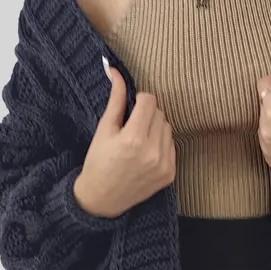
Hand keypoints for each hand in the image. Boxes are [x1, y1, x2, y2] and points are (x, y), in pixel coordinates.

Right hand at [73, 59, 176, 218]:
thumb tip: (115, 70)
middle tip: (131, 126)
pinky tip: (145, 153)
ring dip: (155, 128)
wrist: (101, 199)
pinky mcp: (170, 174)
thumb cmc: (98, 161)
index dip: (139, 100)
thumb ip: (115, 99)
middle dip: (146, 113)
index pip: (149, 101)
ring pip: (168, 127)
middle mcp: (152, 152)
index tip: (130, 109)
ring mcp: (163, 164)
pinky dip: (160, 144)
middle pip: (160, 112)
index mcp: (133, 139)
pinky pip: (172, 145)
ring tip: (138, 140)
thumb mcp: (104, 129)